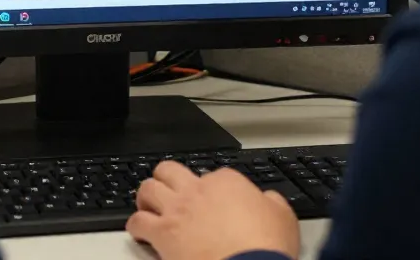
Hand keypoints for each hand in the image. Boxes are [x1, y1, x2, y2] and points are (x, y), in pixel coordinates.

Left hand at [129, 162, 299, 259]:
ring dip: (146, 197)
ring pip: (148, 188)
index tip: (210, 200)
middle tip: (167, 191)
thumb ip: (272, 203)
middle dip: (166, 179)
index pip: (212, 174)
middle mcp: (197, 189)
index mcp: (227, 182)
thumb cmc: (265, 248)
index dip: (210, 189)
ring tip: (149, 207)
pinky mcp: (163, 233)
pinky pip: (138, 222)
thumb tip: (269, 200)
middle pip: (169, 170)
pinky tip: (140, 231)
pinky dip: (136, 225)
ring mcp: (177, 209)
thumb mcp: (283, 218)